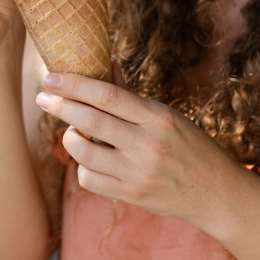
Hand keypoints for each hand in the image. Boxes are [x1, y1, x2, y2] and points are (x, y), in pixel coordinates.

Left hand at [35, 69, 243, 228]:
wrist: (216, 192)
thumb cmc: (190, 146)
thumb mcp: (168, 116)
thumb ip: (132, 95)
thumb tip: (107, 63)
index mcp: (158, 117)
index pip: (107, 95)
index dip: (74, 84)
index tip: (51, 78)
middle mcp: (148, 144)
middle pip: (90, 121)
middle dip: (60, 106)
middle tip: (43, 97)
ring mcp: (139, 173)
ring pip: (84, 153)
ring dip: (69, 138)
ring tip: (71, 132)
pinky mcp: (132, 195)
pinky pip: (90, 180)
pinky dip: (82, 167)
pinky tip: (89, 159)